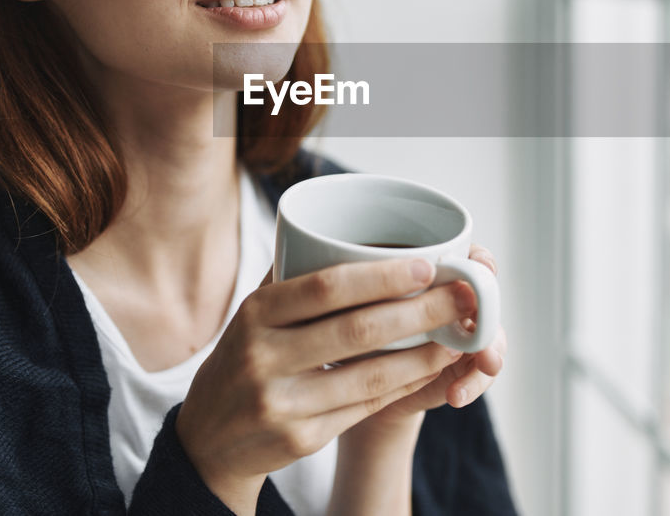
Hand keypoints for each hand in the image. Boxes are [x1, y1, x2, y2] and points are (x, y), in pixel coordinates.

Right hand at [175, 258, 473, 511]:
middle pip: (357, 330)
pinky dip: (402, 387)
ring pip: (369, 376)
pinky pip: (365, 408)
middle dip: (419, 312)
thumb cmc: (243, 360)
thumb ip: (293, 278)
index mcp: (255, 314)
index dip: (381, 276)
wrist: (208, 439)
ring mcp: (281, 403)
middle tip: (461, 297)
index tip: (427, 265)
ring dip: (422, 356)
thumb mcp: (251, 315)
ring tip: (457, 337)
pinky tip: (428, 370)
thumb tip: (346, 231)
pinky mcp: (300, 439)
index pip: (326, 287)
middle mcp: (263, 357)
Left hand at [346, 245, 506, 431]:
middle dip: (489, 305)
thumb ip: (361, 288)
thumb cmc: (352, 325)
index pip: (469, 254)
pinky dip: (472, 384)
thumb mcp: (354, 305)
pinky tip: (456, 396)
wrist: (359, 377)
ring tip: (487, 363)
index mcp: (437, 272)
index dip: (478, 257)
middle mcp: (456, 299)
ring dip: (491, 348)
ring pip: (492, 334)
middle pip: (488, 294)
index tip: (478, 263)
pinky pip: (482, 373)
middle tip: (480, 308)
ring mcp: (466, 332)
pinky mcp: (467, 366)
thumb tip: (351, 267)